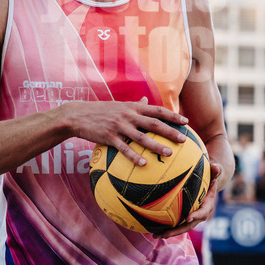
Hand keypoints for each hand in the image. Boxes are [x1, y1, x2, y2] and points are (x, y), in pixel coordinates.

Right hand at [63, 99, 187, 165]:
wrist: (78, 115)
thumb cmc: (100, 111)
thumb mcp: (119, 105)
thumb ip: (134, 104)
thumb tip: (146, 100)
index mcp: (133, 107)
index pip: (157, 110)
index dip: (172, 116)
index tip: (186, 122)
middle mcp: (129, 115)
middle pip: (154, 123)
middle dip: (171, 131)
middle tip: (184, 139)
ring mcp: (119, 126)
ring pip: (142, 137)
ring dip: (157, 146)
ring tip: (169, 154)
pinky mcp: (109, 137)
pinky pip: (124, 149)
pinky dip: (134, 156)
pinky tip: (144, 164)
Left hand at [155, 161, 223, 238]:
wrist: (208, 185)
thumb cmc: (210, 177)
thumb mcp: (214, 173)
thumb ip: (216, 170)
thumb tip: (215, 166)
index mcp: (207, 205)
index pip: (203, 212)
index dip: (196, 216)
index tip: (188, 217)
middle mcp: (199, 214)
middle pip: (188, 225)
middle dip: (177, 231)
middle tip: (165, 233)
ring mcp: (191, 216)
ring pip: (180, 227)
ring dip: (168, 233)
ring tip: (155, 235)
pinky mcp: (183, 216)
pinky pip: (175, 223)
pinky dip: (165, 227)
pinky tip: (152, 228)